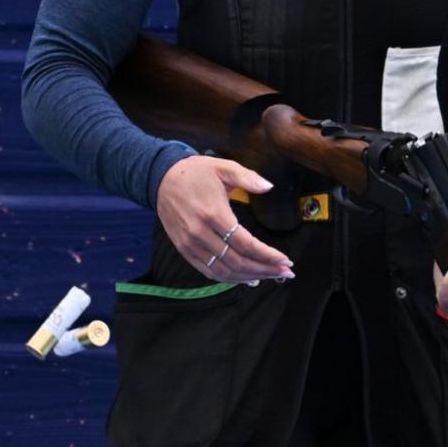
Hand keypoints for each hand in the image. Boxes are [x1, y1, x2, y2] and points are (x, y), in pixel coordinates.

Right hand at [154, 155, 294, 284]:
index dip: (267, 255)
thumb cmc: (196, 172)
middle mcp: (201, 234)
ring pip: (224, 271)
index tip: (286, 260)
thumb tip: (269, 186)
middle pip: (237, 261)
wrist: (161, 179)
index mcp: (214, 214)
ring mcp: (191, 245)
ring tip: (270, 276)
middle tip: (286, 272)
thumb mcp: (223, 167)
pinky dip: (229, 279)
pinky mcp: (184, 250)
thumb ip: (247, 177)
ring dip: (250, 277)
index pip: (245, 244)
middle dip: (265, 269)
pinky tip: (247, 279)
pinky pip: (209, 271)